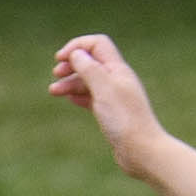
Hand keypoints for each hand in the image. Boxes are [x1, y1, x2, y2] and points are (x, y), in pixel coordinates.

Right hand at [47, 34, 168, 173]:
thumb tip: (76, 53)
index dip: (77, 46)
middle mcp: (117, 79)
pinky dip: (80, 95)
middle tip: (56, 73)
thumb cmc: (124, 120)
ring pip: (89, 81)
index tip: (60, 58)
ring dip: (71, 83)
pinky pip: (93, 98)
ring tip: (53, 91)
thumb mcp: (103, 90)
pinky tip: (71, 100)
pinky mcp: (112, 113)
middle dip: (72, 64)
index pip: (97, 44)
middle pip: (91, 61)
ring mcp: (115, 96)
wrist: (141, 150)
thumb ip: (89, 69)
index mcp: (117, 69)